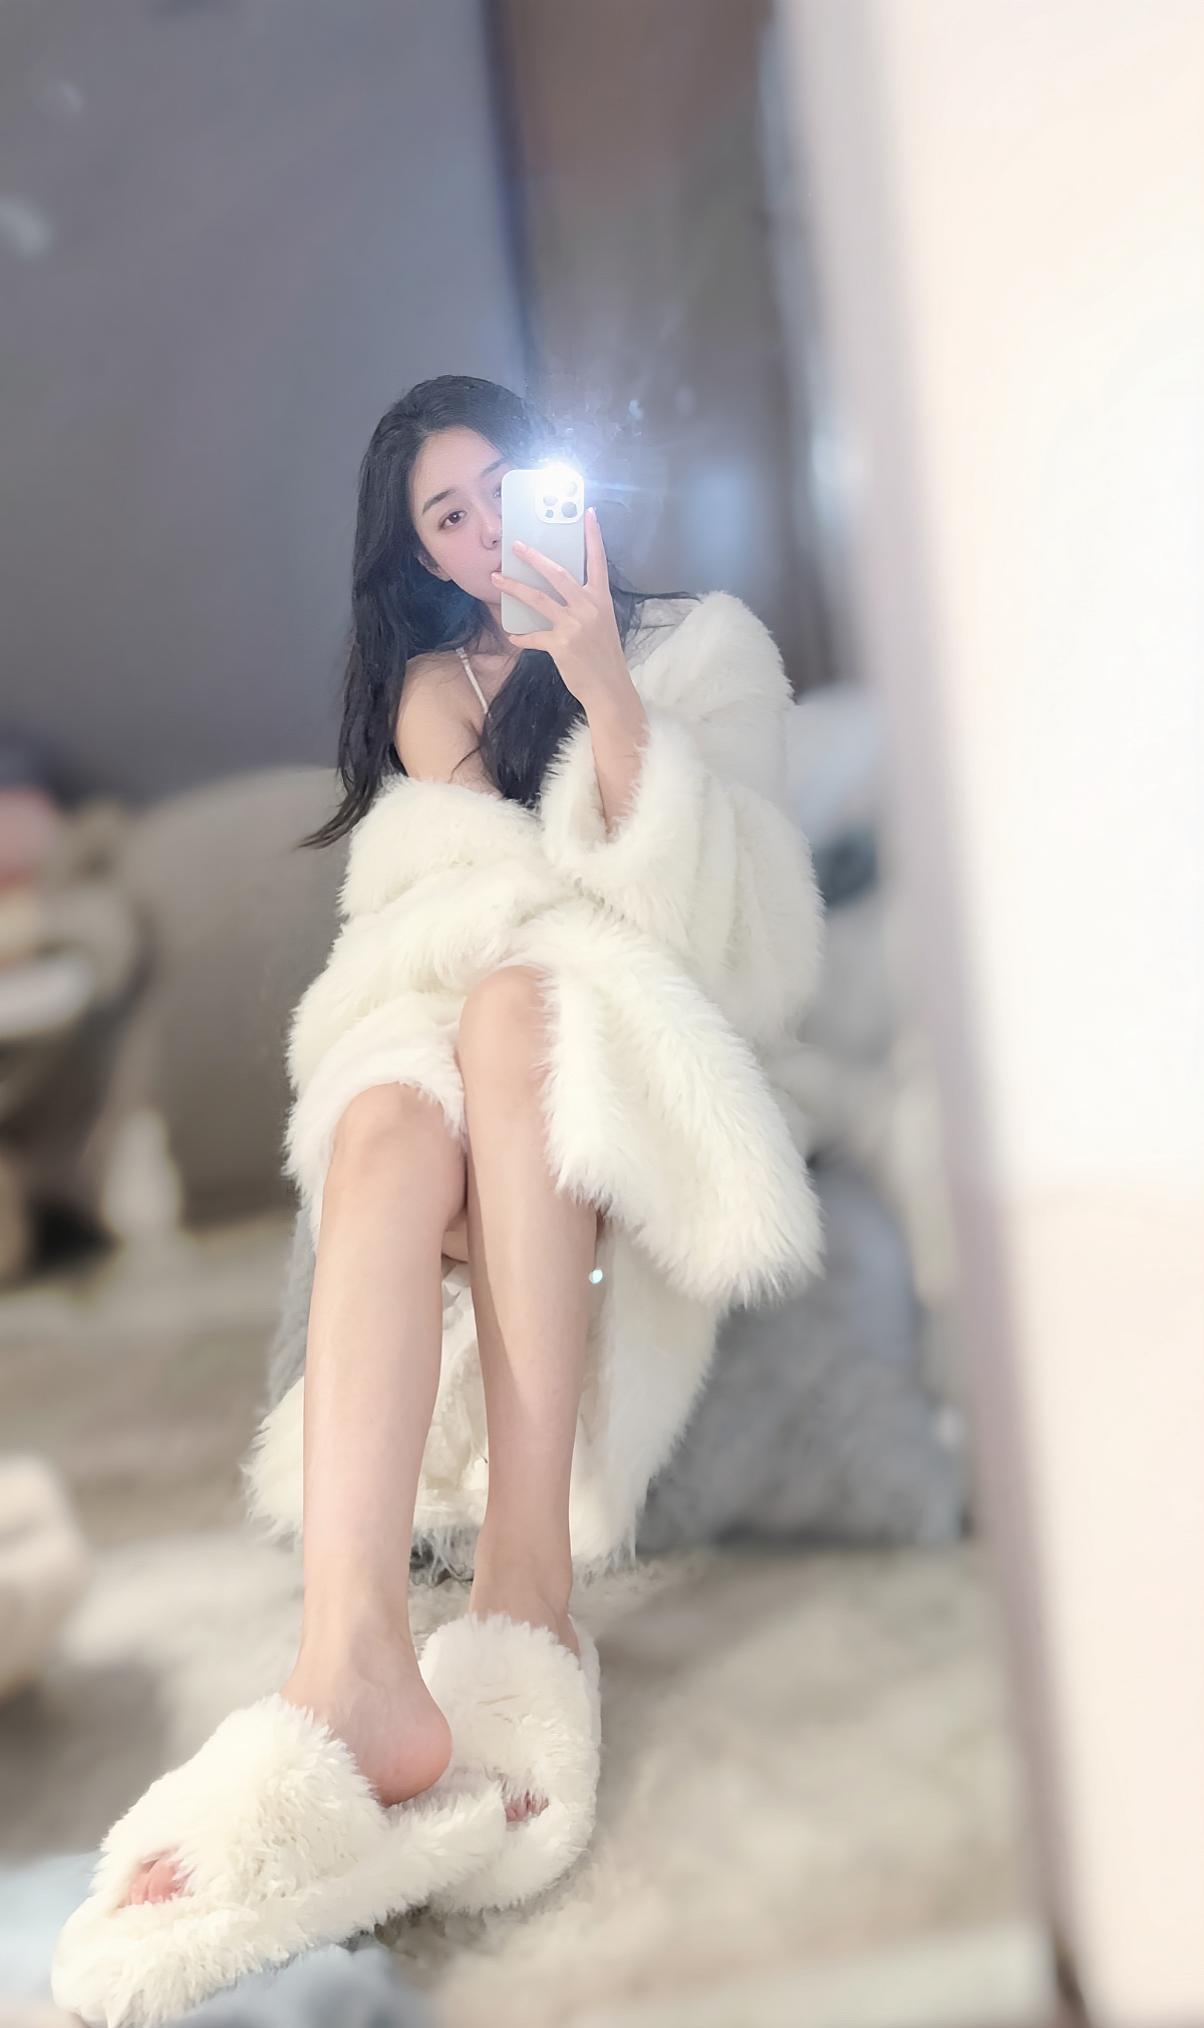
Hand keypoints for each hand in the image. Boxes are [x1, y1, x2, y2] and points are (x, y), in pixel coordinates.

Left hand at [490, 506, 627, 705]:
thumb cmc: (604, 655)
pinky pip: (532, 636)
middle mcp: (588, 607)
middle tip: (516, 545)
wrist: (609, 687)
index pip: (597, 560)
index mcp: (601, 599)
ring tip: (496, 577)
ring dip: (514, 587)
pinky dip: (520, 636)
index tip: (587, 513)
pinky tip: (512, 635)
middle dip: (534, 557)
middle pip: (557, 573)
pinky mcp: (560, 644)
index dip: (592, 536)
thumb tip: (561, 594)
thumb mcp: (602, 623)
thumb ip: (585, 605)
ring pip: (538, 598)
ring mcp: (574, 625)